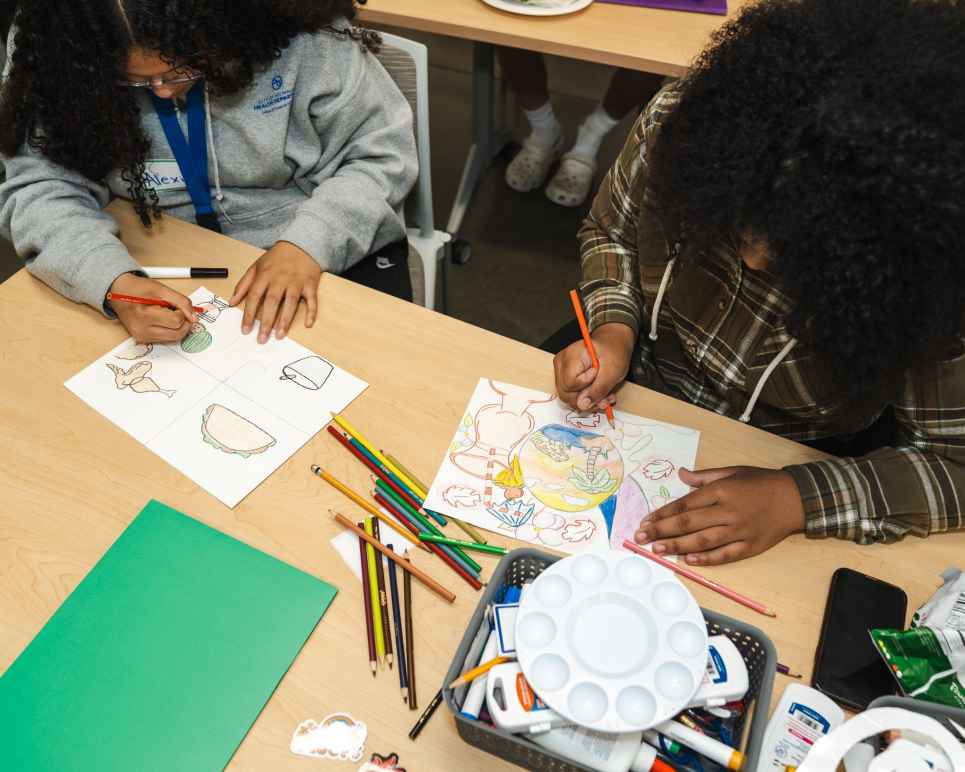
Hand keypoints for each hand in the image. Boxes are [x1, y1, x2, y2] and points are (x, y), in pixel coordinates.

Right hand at [108, 273, 194, 342]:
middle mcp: (142, 330)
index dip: (182, 313)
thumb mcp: (161, 289)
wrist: (118, 293)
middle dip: (184, 322)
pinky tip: (162, 320)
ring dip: (178, 327)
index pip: (176, 321)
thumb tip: (194, 317)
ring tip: (168, 314)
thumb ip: (181, 301)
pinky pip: (166, 339)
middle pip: (177, 334)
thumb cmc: (138, 289)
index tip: (177, 306)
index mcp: (144, 315)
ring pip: (174, 338)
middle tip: (177, 311)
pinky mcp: (143, 340)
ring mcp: (142, 337)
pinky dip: (170, 329)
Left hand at [230, 241, 320, 342]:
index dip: (249, 314)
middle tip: (262, 339)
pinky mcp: (310, 285)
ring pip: (291, 303)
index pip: (254, 297)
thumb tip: (231, 302)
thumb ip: (243, 284)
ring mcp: (296, 282)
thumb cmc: (276, 259)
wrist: (300, 245)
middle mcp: (280, 279)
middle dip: (266, 322)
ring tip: (280, 335)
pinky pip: (312, 300)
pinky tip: (307, 324)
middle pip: (272, 302)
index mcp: (265, 275)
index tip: (245, 330)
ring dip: (285, 320)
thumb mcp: (256, 267)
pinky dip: (311, 312)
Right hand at [554, 322, 634, 410]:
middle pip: (566, 393)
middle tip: (606, 397)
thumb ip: (597, 390)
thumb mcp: (612, 371)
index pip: (570, 384)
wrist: (613, 345)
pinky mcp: (564, 377)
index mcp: (571, 355)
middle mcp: (561, 363)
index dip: (587, 385)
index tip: (599, 375)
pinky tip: (599, 393)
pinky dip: (587, 398)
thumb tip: (582, 405)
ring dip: (589, 401)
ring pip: (568, 397)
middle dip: (588, 399)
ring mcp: (560, 370)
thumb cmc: (613, 352)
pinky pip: (571, 395)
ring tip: (605, 395)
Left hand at [634, 466, 804, 564]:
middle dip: (661, 531)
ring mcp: (739, 531)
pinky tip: (688, 561)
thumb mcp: (733, 471)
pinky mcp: (750, 546)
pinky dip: (706, 559)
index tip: (645, 521)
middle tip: (640, 538)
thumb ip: (704, 477)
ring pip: (702, 541)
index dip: (663, 514)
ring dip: (677, 546)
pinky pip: (725, 555)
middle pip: (688, 524)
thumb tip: (680, 474)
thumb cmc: (761, 482)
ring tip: (657, 550)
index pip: (685, 504)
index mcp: (721, 491)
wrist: (795, 498)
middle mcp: (727, 511)